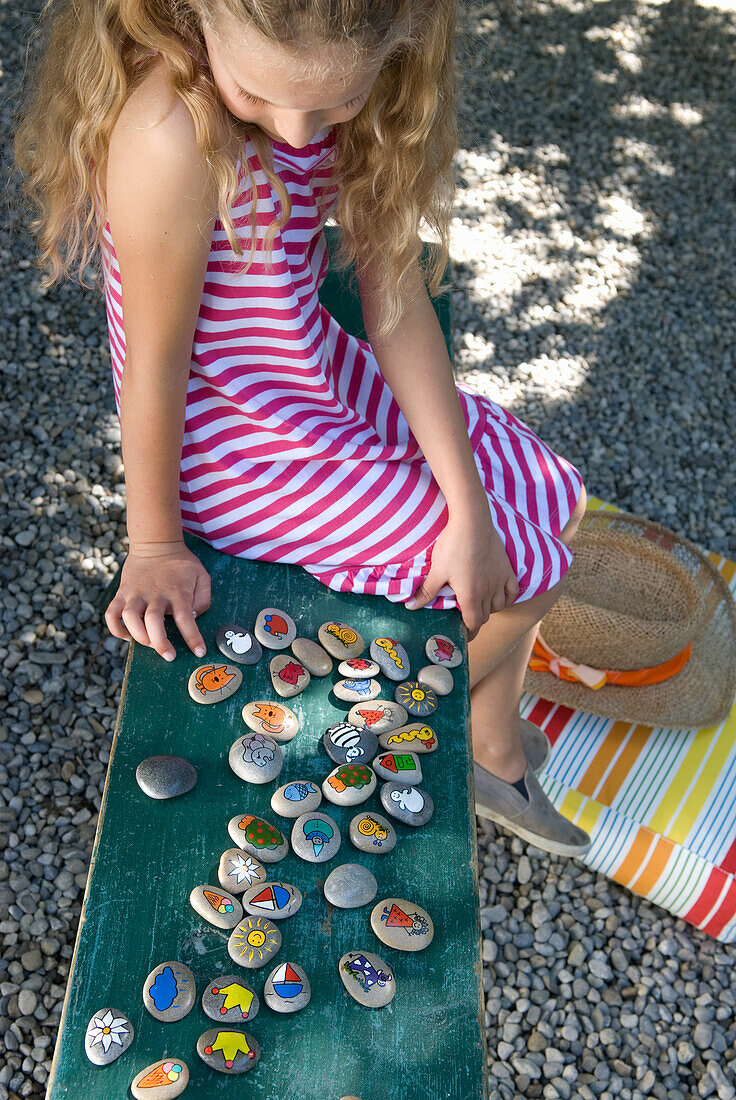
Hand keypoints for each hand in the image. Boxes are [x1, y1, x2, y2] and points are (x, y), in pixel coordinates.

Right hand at [104, 541, 210, 659]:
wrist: (156, 543)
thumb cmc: (181, 564)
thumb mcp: (202, 576)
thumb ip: (203, 599)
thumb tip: (192, 618)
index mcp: (178, 592)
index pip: (186, 619)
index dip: (193, 638)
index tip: (199, 652)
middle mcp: (156, 594)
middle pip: (154, 622)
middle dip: (160, 644)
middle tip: (169, 656)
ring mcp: (136, 594)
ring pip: (130, 618)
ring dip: (139, 636)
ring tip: (149, 644)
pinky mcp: (122, 593)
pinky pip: (111, 614)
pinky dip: (116, 629)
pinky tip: (128, 636)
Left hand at [406, 506, 518, 640]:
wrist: (472, 522)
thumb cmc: (452, 547)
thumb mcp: (436, 571)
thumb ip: (426, 592)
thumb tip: (410, 607)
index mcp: (470, 597)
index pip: (474, 624)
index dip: (468, 633)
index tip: (462, 635)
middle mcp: (488, 592)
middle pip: (485, 616)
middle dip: (475, 620)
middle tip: (465, 617)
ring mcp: (500, 580)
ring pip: (499, 605)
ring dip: (490, 609)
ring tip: (479, 605)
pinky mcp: (506, 568)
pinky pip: (512, 590)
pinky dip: (507, 597)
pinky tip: (499, 595)